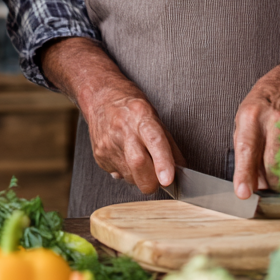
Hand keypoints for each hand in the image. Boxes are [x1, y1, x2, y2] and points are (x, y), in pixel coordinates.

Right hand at [40, 37, 184, 195]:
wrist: (99, 98)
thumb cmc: (130, 107)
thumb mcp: (154, 116)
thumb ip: (168, 143)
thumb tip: (180, 169)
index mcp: (140, 115)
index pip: (154, 141)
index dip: (162, 162)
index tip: (168, 179)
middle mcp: (122, 129)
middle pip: (138, 164)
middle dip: (152, 181)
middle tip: (159, 177)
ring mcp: (108, 144)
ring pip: (130, 177)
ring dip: (140, 176)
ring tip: (139, 157)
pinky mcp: (99, 156)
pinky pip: (119, 175)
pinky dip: (128, 172)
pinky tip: (125, 155)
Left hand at [232, 78, 279, 199]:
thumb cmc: (270, 96)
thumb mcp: (247, 114)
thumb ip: (245, 146)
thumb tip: (250, 181)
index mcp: (251, 114)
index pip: (246, 149)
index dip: (244, 174)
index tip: (243, 193)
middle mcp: (275, 117)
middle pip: (273, 165)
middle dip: (272, 182)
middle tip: (272, 182)